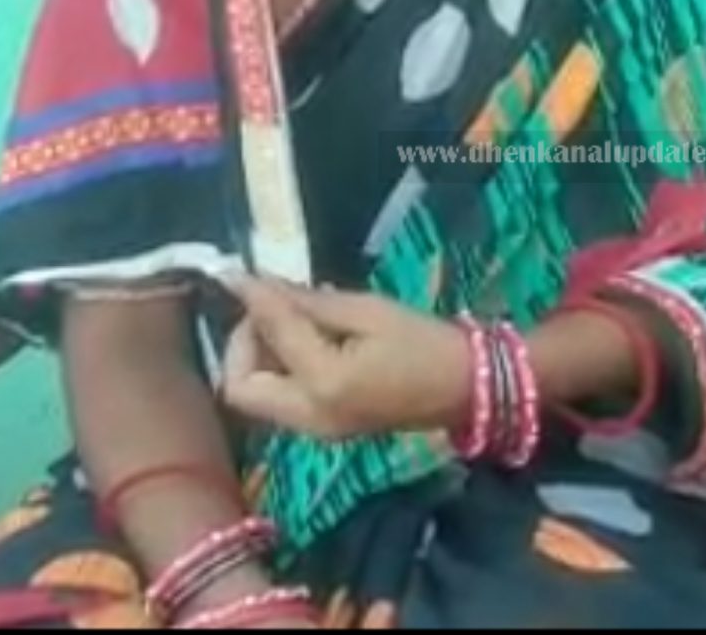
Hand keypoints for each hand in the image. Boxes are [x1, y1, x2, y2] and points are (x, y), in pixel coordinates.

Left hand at [219, 276, 472, 441]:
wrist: (465, 388)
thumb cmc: (424, 343)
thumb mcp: (369, 310)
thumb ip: (308, 301)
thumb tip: (258, 283)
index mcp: (324, 384)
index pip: (269, 337)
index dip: (252, 301)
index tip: (239, 273)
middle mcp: (308, 416)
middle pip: (239, 388)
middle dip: (243, 344)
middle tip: (270, 309)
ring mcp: (312, 430)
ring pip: (254, 396)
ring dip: (257, 357)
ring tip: (290, 320)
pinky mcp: (320, 429)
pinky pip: (277, 399)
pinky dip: (276, 369)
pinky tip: (304, 340)